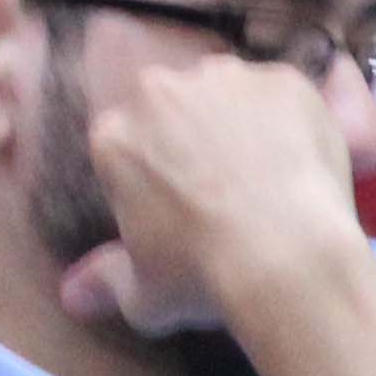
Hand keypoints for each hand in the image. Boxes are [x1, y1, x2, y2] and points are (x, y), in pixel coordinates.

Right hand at [62, 57, 375, 375]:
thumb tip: (72, 296)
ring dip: (238, 120)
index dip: (152, 174)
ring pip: (226, 92)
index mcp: (114, 137)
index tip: (177, 206)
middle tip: (223, 188)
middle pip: (171, 107)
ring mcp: (223, 78)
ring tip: (266, 173)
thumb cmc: (204, 276)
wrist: (285, 255)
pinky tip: (303, 163)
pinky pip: (283, 95)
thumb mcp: (143, 296)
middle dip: (189, 136)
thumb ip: (106, 282)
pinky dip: (291, 121)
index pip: (126, 144)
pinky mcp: (281, 80)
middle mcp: (159, 91)